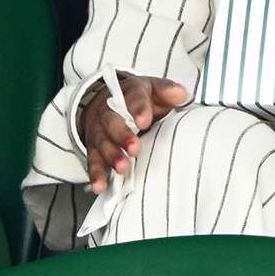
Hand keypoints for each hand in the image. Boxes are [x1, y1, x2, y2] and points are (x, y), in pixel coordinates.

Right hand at [80, 75, 186, 193]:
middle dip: (123, 136)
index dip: (139, 110)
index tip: (145, 121)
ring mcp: (100, 131)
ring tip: (122, 168)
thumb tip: (181, 94)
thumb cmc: (139, 98)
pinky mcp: (94, 148)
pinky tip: (100, 186)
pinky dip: (96, 175)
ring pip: (102, 144)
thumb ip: (167, 91)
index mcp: (129, 94)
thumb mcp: (154, 89)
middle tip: (135, 149)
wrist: (107, 101)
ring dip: (111, 157)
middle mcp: (109, 112)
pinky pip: (93, 161)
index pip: (134, 100)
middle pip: (113, 123)